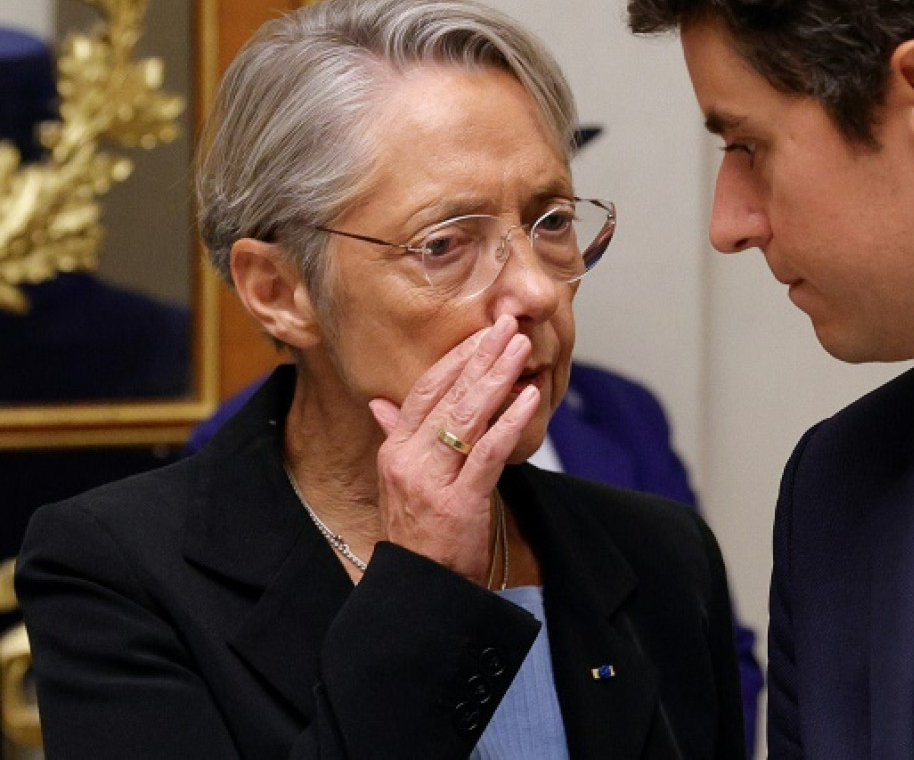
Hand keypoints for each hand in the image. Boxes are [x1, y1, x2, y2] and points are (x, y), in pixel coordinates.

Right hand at [367, 314, 540, 581]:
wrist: (421, 588)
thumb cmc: (419, 532)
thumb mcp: (401, 481)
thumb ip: (394, 437)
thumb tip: (381, 404)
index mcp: (395, 450)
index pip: (423, 390)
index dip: (453, 359)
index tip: (480, 333)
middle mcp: (408, 460)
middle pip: (447, 396)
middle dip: (481, 357)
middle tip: (508, 328)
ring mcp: (432, 481)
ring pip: (468, 417)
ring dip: (498, 378)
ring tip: (520, 351)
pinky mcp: (459, 502)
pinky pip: (488, 453)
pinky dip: (510, 422)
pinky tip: (530, 399)